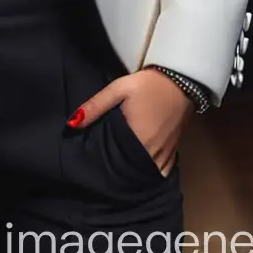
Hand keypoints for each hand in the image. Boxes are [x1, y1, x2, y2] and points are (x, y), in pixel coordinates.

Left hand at [67, 68, 193, 175]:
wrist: (181, 79)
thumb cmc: (148, 84)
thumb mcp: (118, 89)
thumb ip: (95, 106)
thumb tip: (71, 124)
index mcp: (138, 140)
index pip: (116, 164)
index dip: (104, 168)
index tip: (93, 167)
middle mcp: (152, 153)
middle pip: (131, 171)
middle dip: (119, 172)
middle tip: (104, 169)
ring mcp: (165, 154)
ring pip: (146, 173)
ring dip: (134, 172)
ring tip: (120, 169)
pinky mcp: (174, 150)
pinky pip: (161, 170)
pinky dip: (150, 171)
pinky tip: (141, 167)